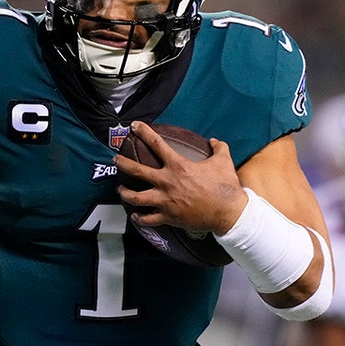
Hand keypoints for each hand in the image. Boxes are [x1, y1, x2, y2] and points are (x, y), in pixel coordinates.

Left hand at [114, 121, 246, 233]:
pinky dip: (139, 218)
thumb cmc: (225, 187)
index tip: (134, 126)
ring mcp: (165, 201)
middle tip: (115, 159)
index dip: (143, 132)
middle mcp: (167, 182)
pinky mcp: (168, 217)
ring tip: (120, 189)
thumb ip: (218, 147)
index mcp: (178, 166)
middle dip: (123, 163)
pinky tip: (135, 216)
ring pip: (136, 197)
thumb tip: (215, 141)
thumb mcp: (224, 161)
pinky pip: (148, 219)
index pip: (156, 143)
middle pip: (137, 170)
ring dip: (125, 192)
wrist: (228, 213)